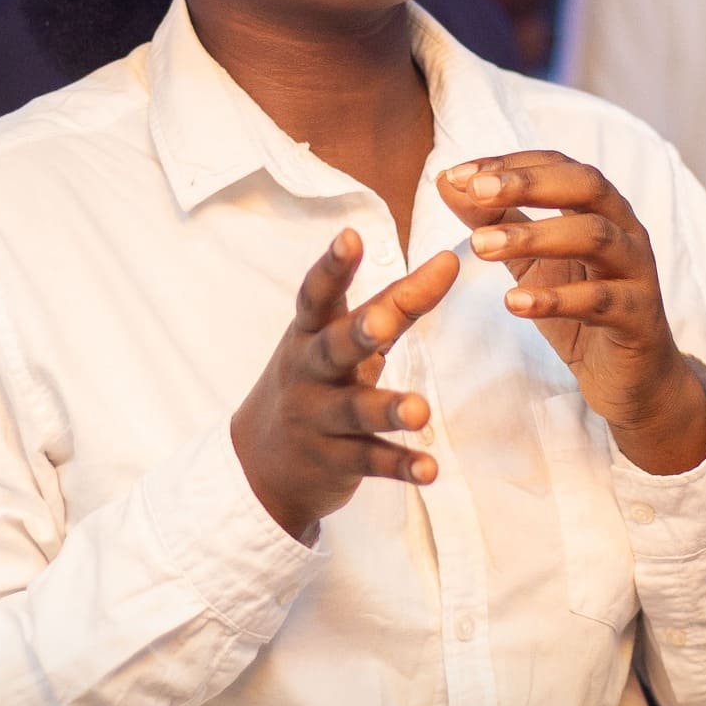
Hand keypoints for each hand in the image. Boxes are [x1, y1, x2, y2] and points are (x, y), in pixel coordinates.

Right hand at [231, 229, 459, 540]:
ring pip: (355, 410)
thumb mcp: (337, 340)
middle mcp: (310, 373)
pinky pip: (371, 461)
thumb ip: (394, 304)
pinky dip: (400, 466)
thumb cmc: (314, 382)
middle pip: (334, 349)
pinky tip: (430, 470)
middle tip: (382, 323)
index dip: (333, 266)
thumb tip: (447, 262)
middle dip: (358, 334)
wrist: (258, 464)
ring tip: (421, 410)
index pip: (318, 295)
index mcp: (309, 335)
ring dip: (389, 408)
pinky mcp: (335, 460)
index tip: (350, 236)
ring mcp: (319, 419)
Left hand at [440, 151, 705, 475]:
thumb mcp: (531, 261)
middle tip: (476, 191)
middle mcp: (625, 230)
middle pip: (586, 186)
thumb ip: (496, 221)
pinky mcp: (638, 317)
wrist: (632, 377)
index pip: (559, 166)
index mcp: (601, 209)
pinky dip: (555, 299)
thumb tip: (448, 180)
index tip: (460, 174)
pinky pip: (600, 301)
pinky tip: (513, 302)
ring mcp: (638, 271)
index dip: (511, 164)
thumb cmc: (580, 306)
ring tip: (481, 246)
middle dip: (529, 184)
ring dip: (534, 237)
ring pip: (595, 237)